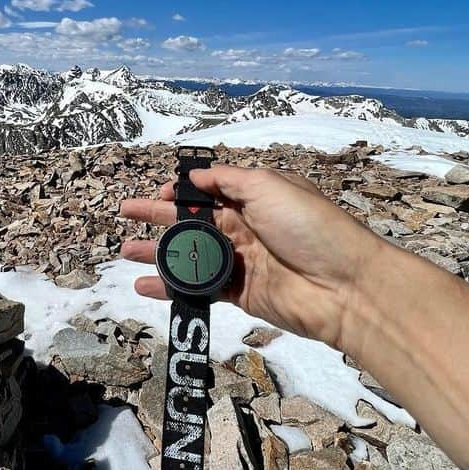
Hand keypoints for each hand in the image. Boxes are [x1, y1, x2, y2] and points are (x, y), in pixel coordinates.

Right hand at [119, 165, 389, 349]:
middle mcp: (245, 227)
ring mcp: (241, 262)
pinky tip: (144, 285)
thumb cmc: (310, 227)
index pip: (208, 191)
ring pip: (189, 255)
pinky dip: (170, 287)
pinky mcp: (240, 294)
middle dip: (157, 217)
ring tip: (125, 251)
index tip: (154, 195)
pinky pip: (198, 287)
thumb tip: (195, 175)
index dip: (180, 192)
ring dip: (157, 252)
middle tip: (125, 213)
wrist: (343, 286)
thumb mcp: (269, 185)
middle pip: (191, 221)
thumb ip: (228, 180)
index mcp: (254, 197)